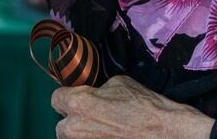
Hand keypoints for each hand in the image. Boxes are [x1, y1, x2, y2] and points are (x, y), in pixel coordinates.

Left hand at [51, 76, 212, 138]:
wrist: (161, 131)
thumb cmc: (141, 105)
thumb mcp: (117, 83)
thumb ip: (96, 89)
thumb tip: (91, 94)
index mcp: (78, 104)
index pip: (56, 98)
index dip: (67, 96)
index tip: (77, 97)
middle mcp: (74, 128)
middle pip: (61, 125)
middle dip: (74, 120)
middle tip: (92, 116)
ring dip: (82, 134)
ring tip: (102, 129)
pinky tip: (109, 136)